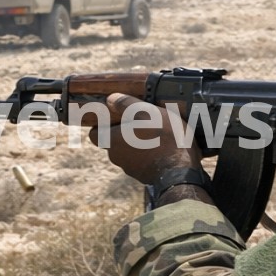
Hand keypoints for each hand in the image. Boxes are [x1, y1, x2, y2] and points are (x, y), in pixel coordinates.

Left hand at [79, 93, 202, 184]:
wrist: (181, 172)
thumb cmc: (163, 138)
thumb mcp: (146, 112)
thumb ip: (126, 104)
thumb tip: (110, 99)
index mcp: (113, 141)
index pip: (95, 134)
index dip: (102, 125)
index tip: (115, 117)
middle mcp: (117, 158)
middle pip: (114, 142)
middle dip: (124, 132)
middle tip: (141, 121)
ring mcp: (131, 169)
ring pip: (129, 151)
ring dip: (138, 142)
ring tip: (156, 133)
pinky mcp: (145, 176)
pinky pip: (142, 161)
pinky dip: (149, 154)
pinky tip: (164, 146)